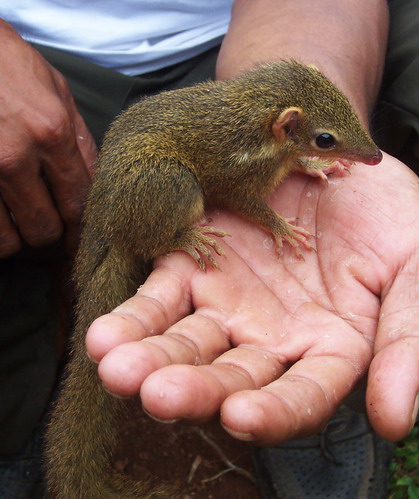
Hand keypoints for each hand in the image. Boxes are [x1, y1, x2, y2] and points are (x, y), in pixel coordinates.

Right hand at [0, 20, 96, 256]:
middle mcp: (15, 155)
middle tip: (45, 223)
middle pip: (44, 228)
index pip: (78, 202)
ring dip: (16, 237)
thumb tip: (95, 182)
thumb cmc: (7, 63)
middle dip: (49, 233)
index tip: (80, 240)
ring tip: (16, 221)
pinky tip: (0, 217)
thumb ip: (79, 140)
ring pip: (7, 239)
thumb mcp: (56, 89)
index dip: (81, 230)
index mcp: (51, 132)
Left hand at [86, 152, 418, 443]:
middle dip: (193, 388)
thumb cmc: (388, 217)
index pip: (301, 394)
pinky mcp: (196, 267)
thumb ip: (405, 340)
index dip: (275, 411)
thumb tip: (395, 418)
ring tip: (116, 369)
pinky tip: (106, 334)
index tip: (243, 416)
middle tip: (157, 396)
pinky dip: (136, 315)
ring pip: (186, 342)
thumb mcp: (413, 272)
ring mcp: (229, 303)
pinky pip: (161, 295)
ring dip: (150, 359)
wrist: (338, 157)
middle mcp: (271, 337)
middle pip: (230, 377)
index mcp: (328, 347)